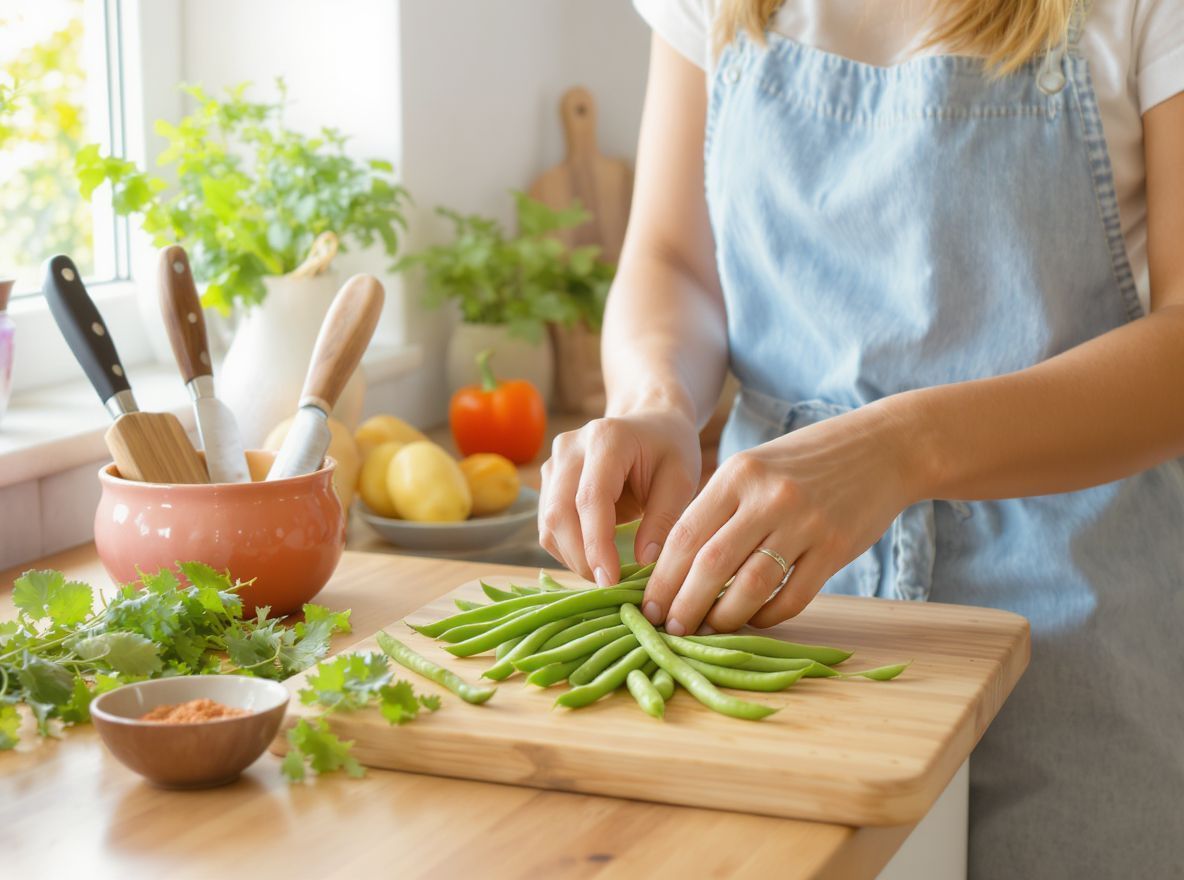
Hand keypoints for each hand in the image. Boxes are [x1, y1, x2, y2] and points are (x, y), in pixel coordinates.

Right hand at [539, 409, 702, 584]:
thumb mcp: (681, 480)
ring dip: (573, 557)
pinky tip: (594, 557)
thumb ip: (664, 519)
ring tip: (607, 573)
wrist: (650, 422)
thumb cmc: (670, 450)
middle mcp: (570, 446)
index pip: (591, 498)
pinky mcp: (548, 480)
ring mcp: (554, 462)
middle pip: (559, 513)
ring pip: (548, 523)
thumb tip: (643, 562)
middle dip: (581, 557)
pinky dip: (567, 549)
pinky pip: (548, 525)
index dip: (596, 544)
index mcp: (607, 439)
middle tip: (610, 586)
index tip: (611, 580)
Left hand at [642, 400, 921, 633]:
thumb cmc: (806, 462)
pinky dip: (769, 616)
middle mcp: (768, 497)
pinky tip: (756, 620)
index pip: (685, 534)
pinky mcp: (836, 547)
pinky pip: (794, 596)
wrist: (883, 447)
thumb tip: (675, 567)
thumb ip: (719, 508)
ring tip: (709, 630)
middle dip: (684, 605)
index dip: (661, 577)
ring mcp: (805, 522)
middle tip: (671, 628)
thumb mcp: (754, 468)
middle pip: (711, 564)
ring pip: (751, 586)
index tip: (648, 606)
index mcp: (738, 474)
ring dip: (724, 617)